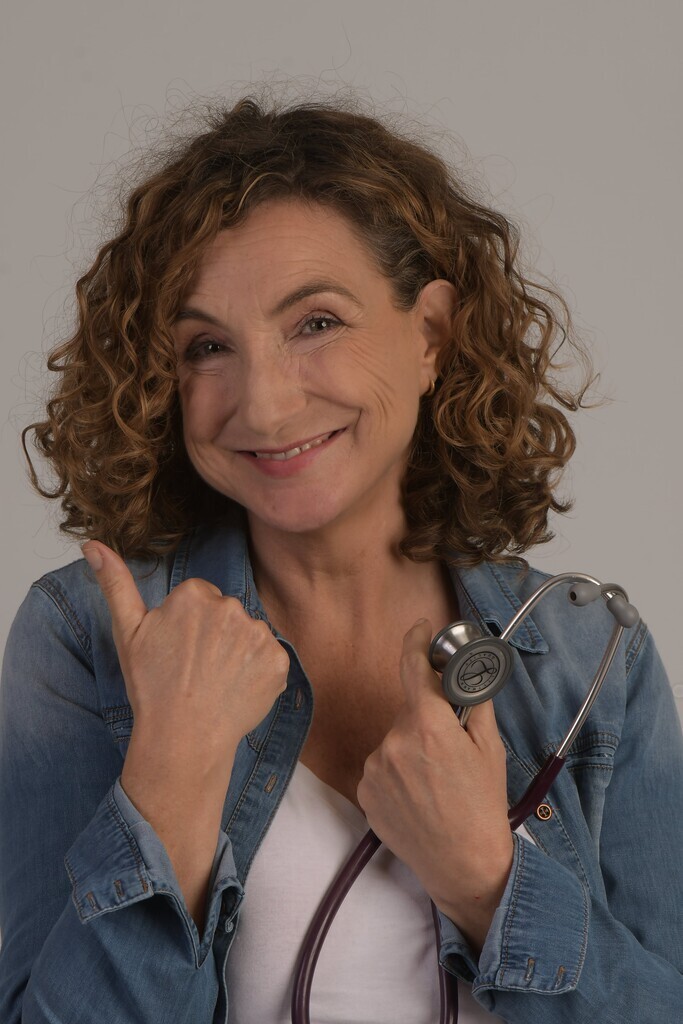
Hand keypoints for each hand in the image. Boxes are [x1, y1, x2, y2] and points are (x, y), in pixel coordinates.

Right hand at [81, 541, 289, 783]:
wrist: (183, 739)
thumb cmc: (152, 687)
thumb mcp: (128, 632)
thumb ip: (115, 583)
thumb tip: (93, 544)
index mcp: (195, 594)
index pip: (202, 598)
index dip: (189, 626)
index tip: (180, 650)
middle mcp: (231, 606)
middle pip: (227, 613)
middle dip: (216, 635)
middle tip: (196, 668)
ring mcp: (258, 634)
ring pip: (249, 634)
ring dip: (238, 653)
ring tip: (216, 681)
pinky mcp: (279, 661)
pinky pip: (270, 658)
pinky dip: (258, 672)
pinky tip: (237, 689)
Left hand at [356, 619, 512, 952]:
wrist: (464, 865)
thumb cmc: (482, 807)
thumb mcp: (490, 749)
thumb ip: (474, 701)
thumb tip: (467, 669)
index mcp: (429, 727)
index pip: (412, 667)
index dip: (415, 641)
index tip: (420, 629)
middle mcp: (395, 743)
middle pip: (409, 711)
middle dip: (428, 718)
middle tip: (450, 747)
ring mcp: (376, 769)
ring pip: (394, 740)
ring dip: (411, 748)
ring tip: (435, 782)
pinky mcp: (365, 791)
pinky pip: (381, 766)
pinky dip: (397, 772)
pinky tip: (418, 795)